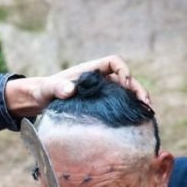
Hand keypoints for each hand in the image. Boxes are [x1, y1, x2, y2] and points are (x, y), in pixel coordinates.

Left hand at [5, 55, 149, 116]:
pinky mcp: (101, 107)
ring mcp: (102, 93)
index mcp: (91, 70)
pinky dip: (128, 113)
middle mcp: (100, 80)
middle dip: (137, 89)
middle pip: (126, 79)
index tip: (125, 82)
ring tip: (146, 115)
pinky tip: (134, 124)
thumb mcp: (48, 89)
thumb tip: (70, 90)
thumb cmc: (44, 91)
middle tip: (145, 104)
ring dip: (137, 102)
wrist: (40, 102)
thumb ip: (57, 88)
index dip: (122, 69)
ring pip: (126, 94)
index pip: (113, 62)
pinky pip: (119, 107)